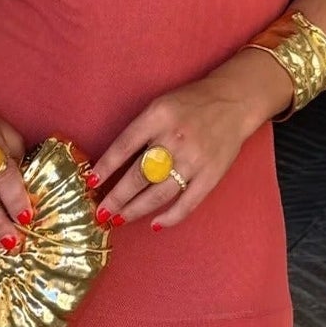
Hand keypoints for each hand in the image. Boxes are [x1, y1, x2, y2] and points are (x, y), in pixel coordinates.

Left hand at [88, 54, 282, 230]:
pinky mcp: (211, 175)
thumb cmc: (191, 104)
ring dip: (136, 210)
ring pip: (159, 193)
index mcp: (158, 116)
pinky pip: (188, 203)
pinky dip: (170, 217)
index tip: (91, 184)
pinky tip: (155, 224)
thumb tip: (113, 163)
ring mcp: (194, 159)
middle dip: (117, 198)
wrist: (233, 102)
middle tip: (101, 212)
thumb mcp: (160, 106)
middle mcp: (175, 138)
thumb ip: (140, 131)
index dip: (105, 168)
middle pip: (139, 175)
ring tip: (119, 218)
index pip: (124, 146)